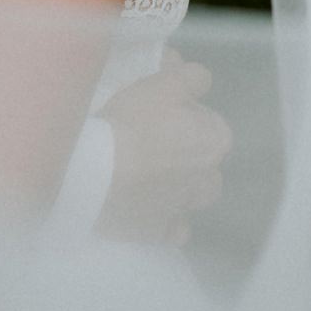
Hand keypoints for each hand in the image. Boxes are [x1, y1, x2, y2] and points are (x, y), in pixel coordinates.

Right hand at [96, 48, 232, 246]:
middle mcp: (209, 178)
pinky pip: (172, 227)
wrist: (94, 173)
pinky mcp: (160, 233)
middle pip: (202, 158)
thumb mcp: (163, 83)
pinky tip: (146, 204)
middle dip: (185, 149)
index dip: (185, 111)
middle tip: (149, 136)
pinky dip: (165, 217)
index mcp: (216, 140)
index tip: (159, 109)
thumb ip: (189, 76)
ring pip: (192, 194)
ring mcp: (185, 209)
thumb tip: (197, 78)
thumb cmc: (132, 122)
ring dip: (180, 184)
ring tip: (149, 172)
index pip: (209, 119)